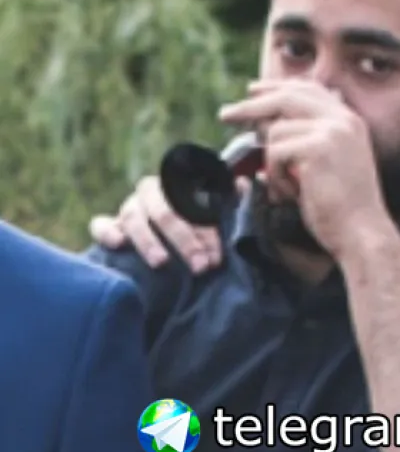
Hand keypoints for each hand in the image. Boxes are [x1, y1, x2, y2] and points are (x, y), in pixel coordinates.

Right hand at [89, 175, 249, 272]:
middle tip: (200, 267)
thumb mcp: (216, 211)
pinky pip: (101, 224)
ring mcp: (129, 207)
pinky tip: (118, 245)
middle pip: (166, 212)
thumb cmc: (198, 225)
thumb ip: (230, 199)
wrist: (170, 235)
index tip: (216, 257)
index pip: (193, 204)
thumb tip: (244, 184)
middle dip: (185, 241)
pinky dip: (107, 232)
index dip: (205, 230)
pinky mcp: (109, 224)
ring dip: (148, 240)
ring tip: (161, 263)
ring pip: (134, 217)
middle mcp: (153, 193)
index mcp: (179, 186)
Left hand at [219, 79, 389, 256]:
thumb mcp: (327, 165)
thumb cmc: (340, 209)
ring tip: (287, 188)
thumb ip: (306, 140)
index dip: (277, 88)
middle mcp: (343, 119)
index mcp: (349, 120)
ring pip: (275, 131)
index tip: (252, 92)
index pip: (308, 89)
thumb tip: (262, 126)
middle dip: (252, 106)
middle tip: (225, 115)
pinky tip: (291, 194)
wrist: (361, 233)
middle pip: (286, 97)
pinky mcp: (318, 148)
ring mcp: (332, 131)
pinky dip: (275, 176)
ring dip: (272, 163)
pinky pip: (275, 152)